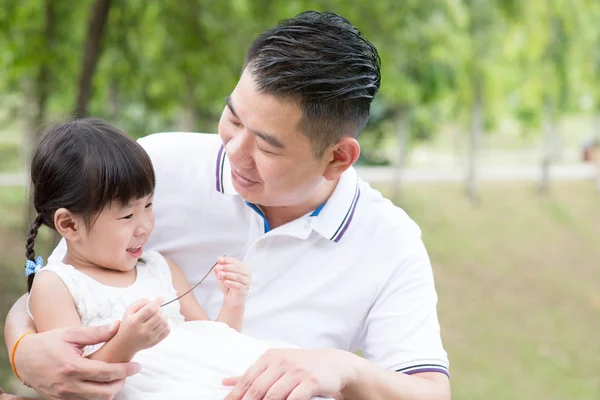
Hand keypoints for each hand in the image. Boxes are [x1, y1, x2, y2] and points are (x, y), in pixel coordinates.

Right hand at [12, 322, 139, 399]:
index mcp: (73, 367)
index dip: (125, 370)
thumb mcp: (71, 333)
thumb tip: (117, 326)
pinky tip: (101, 384)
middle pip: (105, 392)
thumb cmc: (48, 343)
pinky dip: (96, 396)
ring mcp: (64, 396)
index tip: (136, 366)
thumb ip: (96, 333)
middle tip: (128, 372)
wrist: (23, 358)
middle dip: (121, 383)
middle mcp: (69, 385)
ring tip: (116, 378)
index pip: (106, 373)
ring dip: (110, 391)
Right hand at [117, 297, 169, 352]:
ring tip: (158, 316)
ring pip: (164, 323)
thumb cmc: (128, 325)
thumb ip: (139, 303)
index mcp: (135, 321)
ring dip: (163, 316)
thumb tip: (151, 301)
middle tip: (156, 309)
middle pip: (158, 316)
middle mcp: (142, 330)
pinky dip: (166, 325)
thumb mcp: (128, 312)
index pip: (149, 310)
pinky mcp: (155, 342)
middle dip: (159, 309)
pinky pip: (167, 331)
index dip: (157, 302)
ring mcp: (150, 337)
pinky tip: (160, 323)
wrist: (125, 344)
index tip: (161, 298)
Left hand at [214, 256, 250, 306]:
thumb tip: (218, 263)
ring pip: (237, 276)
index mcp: (242, 267)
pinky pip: (238, 285)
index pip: (235, 261)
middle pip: (237, 268)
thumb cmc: (228, 285)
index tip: (219, 259)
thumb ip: (220, 269)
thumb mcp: (222, 276)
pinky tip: (225, 282)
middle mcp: (246, 273)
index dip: (226, 260)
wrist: (231, 299)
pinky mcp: (244, 289)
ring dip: (227, 274)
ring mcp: (246, 281)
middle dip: (226, 267)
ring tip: (220, 274)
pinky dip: (231, 283)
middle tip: (218, 268)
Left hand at [223, 348, 356, 399]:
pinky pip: (294, 399)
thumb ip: (252, 374)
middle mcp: (282, 362)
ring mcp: (297, 371)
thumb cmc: (301, 365)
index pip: (247, 380)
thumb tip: (225, 383)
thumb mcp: (276, 364)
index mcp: (269, 357)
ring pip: (273, 396)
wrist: (333, 364)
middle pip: (257, 390)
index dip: (235, 396)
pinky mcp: (311, 382)